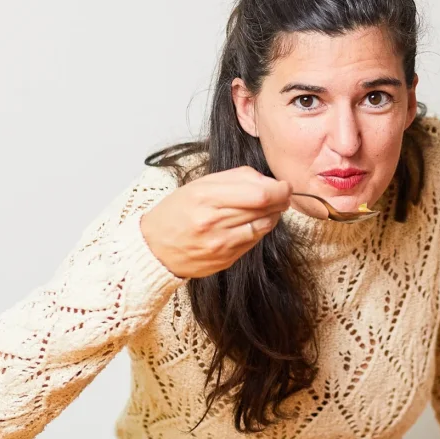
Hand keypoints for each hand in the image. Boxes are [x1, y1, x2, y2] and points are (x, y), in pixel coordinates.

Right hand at [140, 167, 290, 278]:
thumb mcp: (198, 186)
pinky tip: (256, 223)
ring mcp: (221, 243)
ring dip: (273, 215)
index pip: (259, 193)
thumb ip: (234, 179)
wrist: (155, 248)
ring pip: (263, 225)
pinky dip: (260, 229)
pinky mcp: (226, 259)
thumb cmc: (176, 213)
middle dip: (280, 200)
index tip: (283, 185)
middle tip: (282, 195)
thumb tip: (267, 181)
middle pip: (264, 208)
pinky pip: (254, 241)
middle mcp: (213, 221)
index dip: (279, 189)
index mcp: (206, 196)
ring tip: (269, 208)